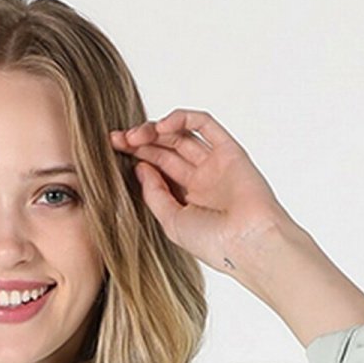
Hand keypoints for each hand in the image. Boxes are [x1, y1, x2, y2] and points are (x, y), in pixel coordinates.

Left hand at [108, 109, 294, 275]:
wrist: (249, 243)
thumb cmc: (215, 243)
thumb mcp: (171, 222)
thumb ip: (154, 193)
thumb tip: (140, 166)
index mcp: (188, 200)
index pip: (158, 168)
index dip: (136, 156)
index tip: (114, 148)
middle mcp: (201, 180)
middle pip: (166, 149)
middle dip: (142, 141)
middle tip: (121, 139)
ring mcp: (216, 164)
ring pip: (182, 135)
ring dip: (157, 130)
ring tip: (138, 136)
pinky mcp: (230, 151)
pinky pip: (205, 125)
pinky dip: (183, 119)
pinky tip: (164, 127)